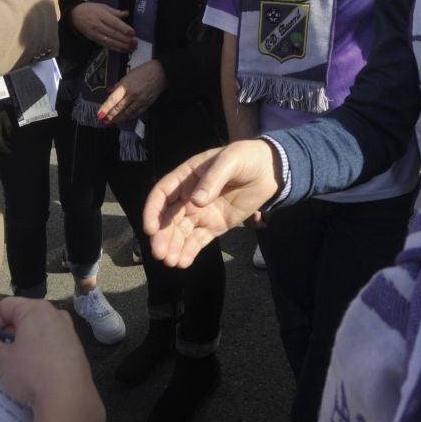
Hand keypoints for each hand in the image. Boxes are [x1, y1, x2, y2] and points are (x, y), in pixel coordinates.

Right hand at [0, 298, 104, 421]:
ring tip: (6, 372)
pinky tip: (28, 381)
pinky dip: (35, 360)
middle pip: (22, 320)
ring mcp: (69, 335)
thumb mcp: (0, 360)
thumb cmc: (31, 372)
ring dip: (18, 351)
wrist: (69, 400)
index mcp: (37, 310)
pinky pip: (49, 351)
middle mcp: (56, 316)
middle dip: (3, 339)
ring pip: (36, 338)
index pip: (5, 306)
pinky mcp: (76, 355)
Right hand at [70, 2, 135, 52]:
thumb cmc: (90, 9)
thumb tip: (127, 13)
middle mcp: (98, 25)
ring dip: (122, 46)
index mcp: (101, 15)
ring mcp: (95, 34)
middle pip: (113, 34)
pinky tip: (123, 50)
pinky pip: (106, 45)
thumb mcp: (102, 6)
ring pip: (110, 41)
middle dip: (125, 39)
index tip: (133, 33)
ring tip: (132, 48)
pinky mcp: (94, 40)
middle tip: (135, 42)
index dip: (124, 28)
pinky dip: (115, 48)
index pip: (114, 23)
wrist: (74, 16)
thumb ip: (115, 11)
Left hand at [98, 60, 164, 124]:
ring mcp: (140, 100)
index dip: (105, 108)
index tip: (100, 114)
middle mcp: (132, 94)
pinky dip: (129, 117)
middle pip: (119, 109)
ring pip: (127, 113)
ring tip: (113, 123)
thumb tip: (110, 91)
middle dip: (110, 117)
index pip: (113, 100)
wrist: (161, 73)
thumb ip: (119, 84)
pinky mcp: (147, 104)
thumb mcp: (128, 75)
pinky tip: (124, 119)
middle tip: (104, 121)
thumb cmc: (144, 71)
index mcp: (126, 85)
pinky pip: (136, 113)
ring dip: (119, 119)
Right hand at [143, 139, 281, 267]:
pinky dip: (189, 252)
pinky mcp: (215, 225)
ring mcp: (202, 212)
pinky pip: (199, 240)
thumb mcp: (230, 160)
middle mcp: (189, 196)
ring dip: (173, 247)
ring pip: (181, 233)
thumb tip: (196, 202)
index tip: (151, 229)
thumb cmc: (246, 158)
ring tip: (171, 262)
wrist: (269, 171)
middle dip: (162, 236)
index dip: (153, 211)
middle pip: (169, 218)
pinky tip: (183, 263)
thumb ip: (213, 179)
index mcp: (187, 176)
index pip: (162, 194)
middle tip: (160, 254)